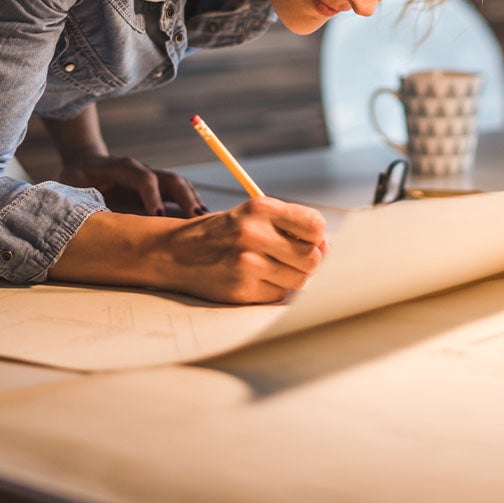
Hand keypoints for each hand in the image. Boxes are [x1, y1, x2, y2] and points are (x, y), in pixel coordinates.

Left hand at [59, 153, 205, 217]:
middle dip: (185, 197)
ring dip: (192, 200)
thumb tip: (93, 223)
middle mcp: (141, 170)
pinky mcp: (154, 188)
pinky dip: (189, 204)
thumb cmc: (76, 178)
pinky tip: (198, 219)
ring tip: (204, 219)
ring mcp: (151, 178)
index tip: (158, 217)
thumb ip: (84, 201)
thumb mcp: (73, 188)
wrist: (84, 163)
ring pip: (178, 185)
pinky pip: (176, 193)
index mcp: (120, 168)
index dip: (153, 197)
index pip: (144, 178)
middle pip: (170, 178)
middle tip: (195, 217)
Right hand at [158, 195, 327, 302]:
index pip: (315, 226)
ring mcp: (246, 263)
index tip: (312, 242)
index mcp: (261, 208)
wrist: (176, 251)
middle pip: (312, 258)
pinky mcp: (240, 289)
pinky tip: (257, 279)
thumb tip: (327, 248)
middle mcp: (253, 233)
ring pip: (299, 280)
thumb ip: (289, 225)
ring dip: (292, 277)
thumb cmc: (223, 232)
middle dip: (310, 262)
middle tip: (295, 259)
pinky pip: (278, 295)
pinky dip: (274, 289)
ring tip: (273, 267)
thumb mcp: (253, 214)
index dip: (319, 238)